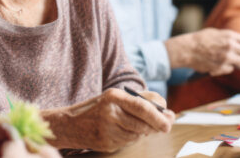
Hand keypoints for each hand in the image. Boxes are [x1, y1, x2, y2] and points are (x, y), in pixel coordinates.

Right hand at [41, 88, 174, 152]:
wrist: (70, 124)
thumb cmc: (97, 109)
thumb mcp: (114, 97)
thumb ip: (138, 100)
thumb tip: (165, 110)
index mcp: (113, 96)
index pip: (142, 106)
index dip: (159, 115)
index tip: (170, 118)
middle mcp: (109, 113)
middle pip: (142, 123)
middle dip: (156, 126)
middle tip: (165, 127)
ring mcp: (107, 130)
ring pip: (137, 135)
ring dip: (141, 132)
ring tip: (134, 125)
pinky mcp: (106, 143)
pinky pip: (127, 143)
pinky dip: (130, 138)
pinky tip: (122, 132)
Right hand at [165, 28, 239, 75]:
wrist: (187, 49)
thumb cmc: (200, 39)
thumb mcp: (217, 32)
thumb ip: (230, 37)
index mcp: (230, 35)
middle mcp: (230, 46)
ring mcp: (226, 57)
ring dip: (239, 63)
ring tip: (233, 62)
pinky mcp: (220, 67)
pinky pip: (231, 69)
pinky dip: (228, 68)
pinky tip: (221, 64)